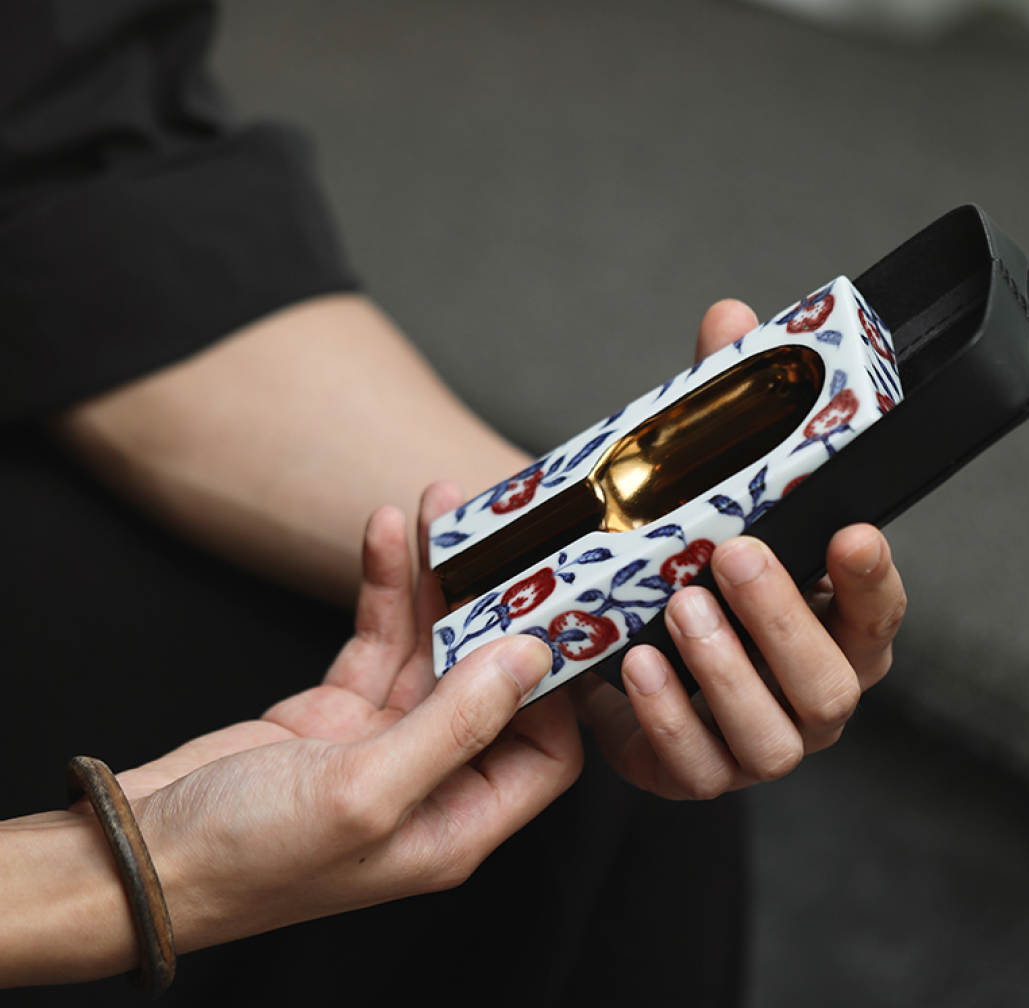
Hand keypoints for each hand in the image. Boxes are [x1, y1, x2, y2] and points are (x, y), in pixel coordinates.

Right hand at [118, 485, 581, 953]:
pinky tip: (386, 533)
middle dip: (494, 606)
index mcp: (455, 822)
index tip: (546, 615)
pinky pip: (378, 637)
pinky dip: (383, 587)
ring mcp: (385, 740)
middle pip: (489, 683)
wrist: (141, 850)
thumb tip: (531, 660)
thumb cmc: (250, 854)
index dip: (554, 688)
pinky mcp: (340, 708)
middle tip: (497, 534)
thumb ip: (456, 725)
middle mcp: (431, 780)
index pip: (546, 751)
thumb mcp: (364, 793)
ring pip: (432, 647)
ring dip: (436, 580)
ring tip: (439, 508)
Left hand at [571, 300, 906, 798]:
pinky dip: (667, 717)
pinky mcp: (695, 770)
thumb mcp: (702, 491)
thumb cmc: (682, 566)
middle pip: (831, 681)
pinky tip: (635, 665)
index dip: (872, 578)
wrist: (618, 644)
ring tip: (680, 608)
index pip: (878, 612)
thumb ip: (723, 414)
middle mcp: (810, 692)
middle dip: (783, 618)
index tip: (853, 531)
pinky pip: (694, 764)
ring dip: (726, 671)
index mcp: (832, 627)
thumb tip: (730, 319)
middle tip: (734, 556)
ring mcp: (757, 740)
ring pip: (772, 735)